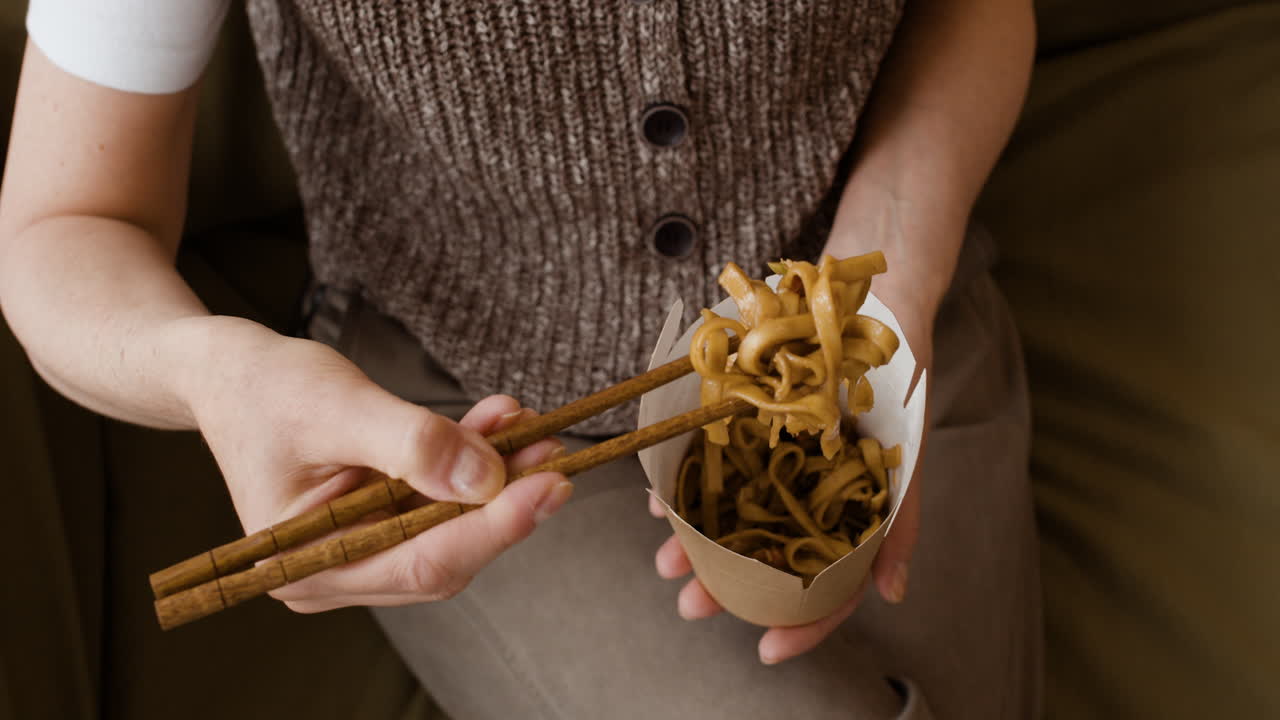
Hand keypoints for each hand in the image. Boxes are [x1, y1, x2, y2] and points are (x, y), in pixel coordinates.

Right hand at [176, 316, 571, 611]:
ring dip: (495, 479)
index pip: (421, 563)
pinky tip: (498, 424)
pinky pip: (438, 497)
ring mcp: (358, 549)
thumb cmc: (264, 388)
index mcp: (307, 565)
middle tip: (555, 458)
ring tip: (534, 432)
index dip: (492, 528)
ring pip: (448, 524)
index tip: (549, 488)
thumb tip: (487, 481)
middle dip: (503, 504)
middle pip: (443, 553)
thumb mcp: (340, 408)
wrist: (230, 371)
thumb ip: (413, 446)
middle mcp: (335, 572)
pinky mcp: (378, 518)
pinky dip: (470, 462)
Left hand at [647, 282, 935, 663]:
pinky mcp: (741, 423)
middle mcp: (808, 490)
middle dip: (727, 587)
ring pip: (730, 514)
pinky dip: (686, 483)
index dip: (803, 624)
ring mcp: (772, 458)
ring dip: (696, 541)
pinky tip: (659, 498)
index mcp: (849, 508)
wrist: (868, 294)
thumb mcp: (907, 451)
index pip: (830, 585)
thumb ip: (902, 521)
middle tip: (690, 605)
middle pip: (767, 555)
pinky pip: (709, 462)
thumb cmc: (897, 375)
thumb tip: (892, 595)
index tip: (768, 652)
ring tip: (664, 557)